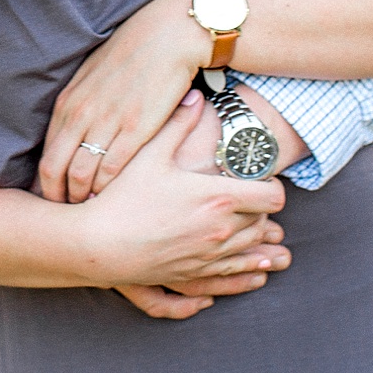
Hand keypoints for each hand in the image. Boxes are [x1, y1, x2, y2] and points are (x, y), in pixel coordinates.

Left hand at [40, 0, 207, 202]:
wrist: (168, 35)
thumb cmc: (132, 54)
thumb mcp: (92, 76)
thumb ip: (78, 105)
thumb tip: (70, 134)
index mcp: (68, 103)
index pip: (46, 156)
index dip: (48, 185)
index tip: (57, 201)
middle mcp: (80, 114)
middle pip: (55, 171)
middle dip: (58, 200)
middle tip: (69, 217)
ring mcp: (107, 122)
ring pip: (82, 176)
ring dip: (83, 200)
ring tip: (91, 214)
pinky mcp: (135, 128)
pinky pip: (112, 169)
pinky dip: (108, 189)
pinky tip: (114, 200)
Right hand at [75, 90, 288, 294]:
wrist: (98, 244)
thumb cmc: (123, 197)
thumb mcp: (151, 154)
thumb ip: (178, 124)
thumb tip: (194, 95)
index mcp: (218, 198)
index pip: (272, 196)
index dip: (273, 187)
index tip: (264, 180)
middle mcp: (221, 230)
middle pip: (263, 223)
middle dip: (264, 213)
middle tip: (255, 201)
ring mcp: (208, 256)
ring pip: (252, 252)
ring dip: (261, 245)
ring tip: (271, 242)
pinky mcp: (194, 274)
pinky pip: (233, 277)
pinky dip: (248, 275)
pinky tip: (255, 276)